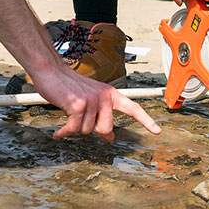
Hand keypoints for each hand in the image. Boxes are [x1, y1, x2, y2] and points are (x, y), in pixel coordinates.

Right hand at [30, 62, 160, 141]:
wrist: (51, 71)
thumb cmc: (69, 86)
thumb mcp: (90, 99)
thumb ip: (101, 115)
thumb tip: (108, 137)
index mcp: (110, 94)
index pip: (132, 108)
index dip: (146, 121)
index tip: (157, 131)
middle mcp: (104, 96)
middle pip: (105, 130)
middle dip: (93, 131)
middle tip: (81, 122)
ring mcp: (92, 100)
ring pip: (87, 131)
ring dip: (74, 126)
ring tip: (69, 113)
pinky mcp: (78, 105)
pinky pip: (73, 129)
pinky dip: (64, 132)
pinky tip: (58, 133)